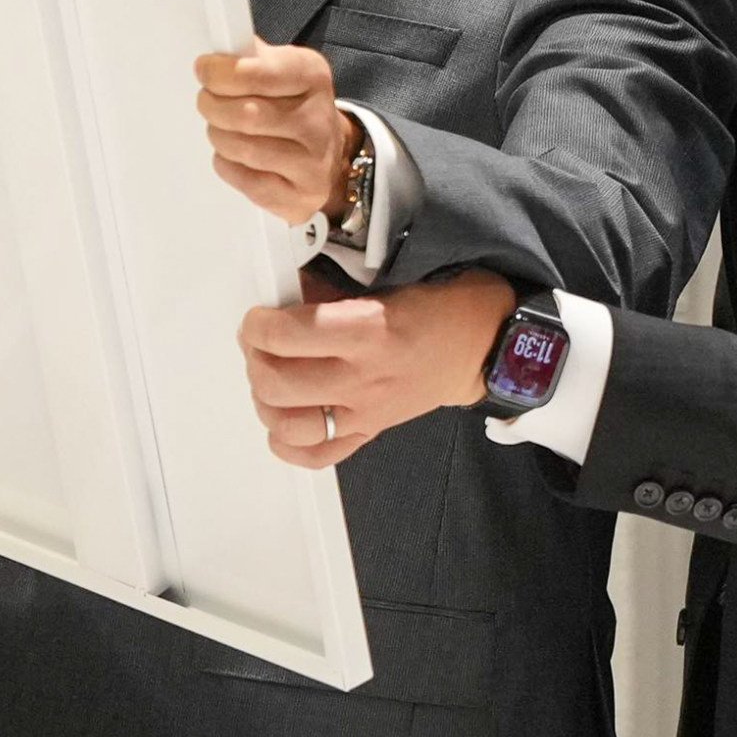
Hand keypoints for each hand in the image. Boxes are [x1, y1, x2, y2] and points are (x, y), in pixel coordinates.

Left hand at [195, 44, 357, 224]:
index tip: (206, 70)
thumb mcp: (282, 68)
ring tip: (222, 128)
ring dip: (219, 136)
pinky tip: (236, 156)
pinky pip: (246, 181)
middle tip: (209, 101)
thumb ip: (250, 57)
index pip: (259, 73)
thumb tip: (219, 45)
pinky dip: (228, 166)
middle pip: (246, 115)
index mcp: (313, 77)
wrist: (329, 153)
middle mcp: (319, 120)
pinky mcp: (300, 197)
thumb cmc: (295, 107)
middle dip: (213, 106)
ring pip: (242, 148)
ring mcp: (313, 163)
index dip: (221, 72)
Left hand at [237, 269, 517, 468]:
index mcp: (368, 331)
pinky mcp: (370, 433)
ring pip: (288, 425)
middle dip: (254, 360)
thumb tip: (281, 294)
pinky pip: (317, 457)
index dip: (258, 325)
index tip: (259, 317)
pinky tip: (286, 419)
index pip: (285, 336)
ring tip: (271, 377)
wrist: (481, 345)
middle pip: (277, 383)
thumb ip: (330, 289)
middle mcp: (364, 377)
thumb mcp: (386, 279)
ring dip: (265, 401)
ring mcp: (366, 412)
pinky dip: (288, 444)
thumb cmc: (435, 305)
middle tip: (260, 344)